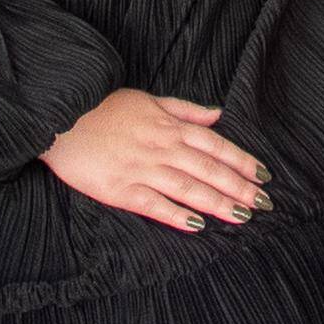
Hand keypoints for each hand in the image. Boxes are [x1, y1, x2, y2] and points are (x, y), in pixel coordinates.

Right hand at [44, 88, 265, 231]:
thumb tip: (217, 113)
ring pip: (188, 188)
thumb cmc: (103, 107)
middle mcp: (161, 147)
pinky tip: (197, 225)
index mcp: (168, 125)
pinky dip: (176, 215)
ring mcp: (141, 168)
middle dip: (239, 186)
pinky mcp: (119, 189)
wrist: (59, 116)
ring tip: (242, 216)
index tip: (264, 175)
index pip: (215, 145)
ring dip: (218, 203)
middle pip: (208, 169)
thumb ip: (184, 109)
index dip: (241, 160)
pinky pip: (154, 204)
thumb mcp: (147, 98)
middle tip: (264, 203)